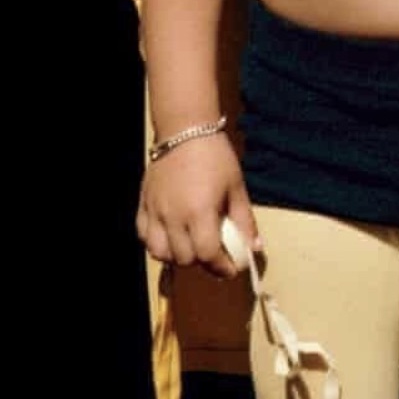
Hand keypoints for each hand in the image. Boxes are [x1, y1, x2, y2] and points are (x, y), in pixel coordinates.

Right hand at [137, 133, 258, 278]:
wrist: (185, 131)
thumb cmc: (215, 157)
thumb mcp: (237, 188)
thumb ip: (245, 221)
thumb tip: (254, 247)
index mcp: (200, 212)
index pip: (208, 255)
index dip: (222, 267)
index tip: (232, 268)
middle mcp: (174, 217)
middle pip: (184, 259)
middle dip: (202, 262)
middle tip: (214, 254)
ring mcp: (155, 212)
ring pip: (160, 253)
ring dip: (177, 256)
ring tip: (191, 246)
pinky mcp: (143, 206)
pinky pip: (144, 237)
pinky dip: (157, 244)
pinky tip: (170, 236)